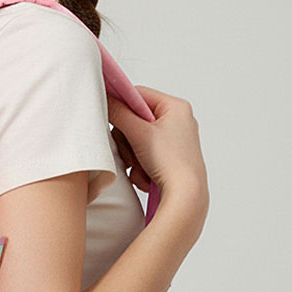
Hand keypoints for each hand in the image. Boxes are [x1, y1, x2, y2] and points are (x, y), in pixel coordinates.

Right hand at [106, 85, 208, 207]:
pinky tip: (146, 175)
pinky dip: (140, 166)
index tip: (109, 115)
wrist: (186, 196)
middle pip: (134, 120)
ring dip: (132, 156)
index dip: (121, 105)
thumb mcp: (139, 133)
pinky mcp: (169, 157)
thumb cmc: (171, 163)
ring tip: (141, 167)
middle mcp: (177, 121)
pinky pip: (143, 154)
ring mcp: (173, 140)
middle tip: (132, 151)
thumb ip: (118, 113)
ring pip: (136, 140)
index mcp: (176, 107)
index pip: (138, 94)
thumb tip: (105, 99)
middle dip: (128, 140)